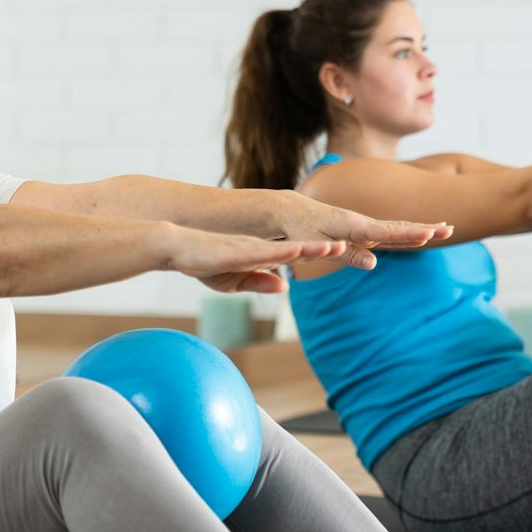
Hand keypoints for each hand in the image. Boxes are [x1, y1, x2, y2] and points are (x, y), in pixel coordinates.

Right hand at [162, 226, 349, 293]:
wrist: (175, 246)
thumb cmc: (201, 262)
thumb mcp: (233, 280)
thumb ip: (259, 281)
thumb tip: (284, 285)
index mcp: (264, 255)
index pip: (301, 255)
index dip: (324, 253)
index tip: (349, 252)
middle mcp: (263, 248)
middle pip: (303, 248)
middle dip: (329, 248)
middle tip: (356, 247)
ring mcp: (253, 249)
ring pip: (290, 249)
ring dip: (314, 250)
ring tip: (339, 249)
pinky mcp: (239, 252)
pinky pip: (266, 254)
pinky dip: (285, 254)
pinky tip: (297, 252)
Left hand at [272, 191, 452, 269]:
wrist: (290, 208)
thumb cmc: (300, 228)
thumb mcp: (319, 244)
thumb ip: (346, 254)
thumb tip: (374, 263)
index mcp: (353, 226)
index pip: (386, 232)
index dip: (408, 234)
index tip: (429, 234)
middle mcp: (363, 223)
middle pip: (399, 228)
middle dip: (424, 229)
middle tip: (450, 229)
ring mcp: (364, 225)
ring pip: (397, 228)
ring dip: (422, 229)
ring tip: (447, 228)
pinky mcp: (362, 229)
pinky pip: (389, 230)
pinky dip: (407, 232)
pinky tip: (422, 234)